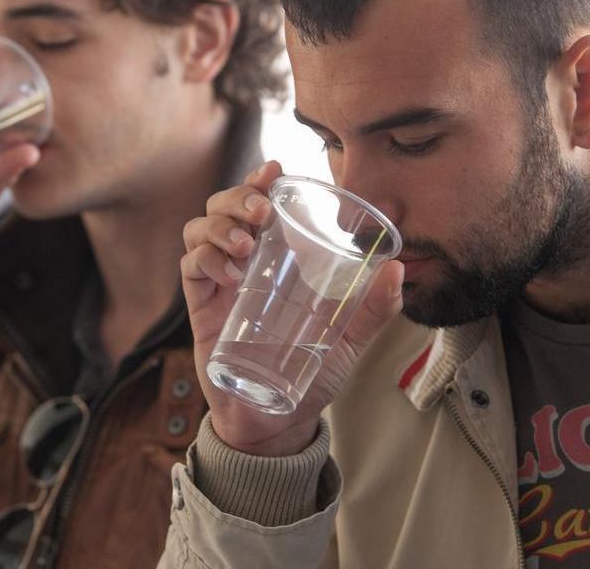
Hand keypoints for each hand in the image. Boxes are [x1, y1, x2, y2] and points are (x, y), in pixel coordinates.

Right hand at [181, 161, 404, 455]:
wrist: (275, 421)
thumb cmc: (308, 374)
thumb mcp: (348, 340)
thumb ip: (374, 309)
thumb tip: (398, 269)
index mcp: (277, 259)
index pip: (261, 203)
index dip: (261, 180)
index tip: (276, 169)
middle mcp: (243, 262)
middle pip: (224, 206)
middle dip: (239, 197)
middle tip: (262, 211)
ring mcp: (218, 282)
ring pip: (200, 228)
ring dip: (220, 225)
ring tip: (245, 244)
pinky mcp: (200, 306)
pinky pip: (191, 267)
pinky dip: (206, 260)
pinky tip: (230, 274)